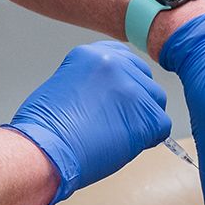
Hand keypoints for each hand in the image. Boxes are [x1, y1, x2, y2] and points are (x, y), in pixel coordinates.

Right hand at [6, 42, 171, 204]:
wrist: (43, 151)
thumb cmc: (44, 129)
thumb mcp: (64, 85)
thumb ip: (93, 82)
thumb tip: (113, 96)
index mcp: (92, 53)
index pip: (127, 60)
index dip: (124, 84)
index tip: (116, 99)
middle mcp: (114, 63)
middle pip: (145, 80)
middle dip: (135, 102)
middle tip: (112, 123)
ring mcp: (131, 88)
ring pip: (156, 102)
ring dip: (142, 120)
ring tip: (114, 134)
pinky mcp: (144, 115)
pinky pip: (162, 126)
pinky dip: (148, 139)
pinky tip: (123, 144)